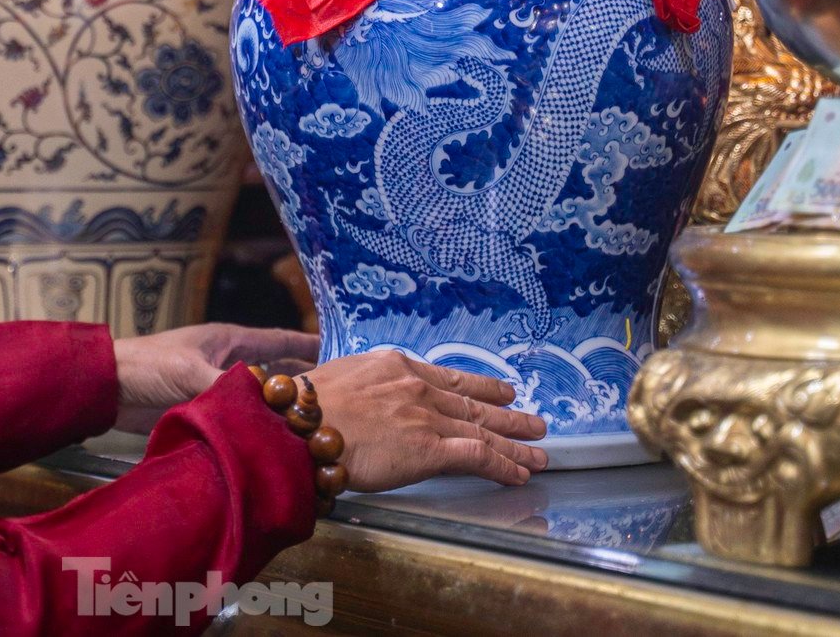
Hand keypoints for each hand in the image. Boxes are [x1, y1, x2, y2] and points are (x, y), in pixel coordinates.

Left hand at [113, 324, 317, 433]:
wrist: (110, 389)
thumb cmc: (148, 366)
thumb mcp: (190, 371)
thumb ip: (229, 387)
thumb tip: (266, 406)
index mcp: (229, 341)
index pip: (278, 340)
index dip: (307, 344)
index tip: (338, 348)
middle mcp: (228, 362)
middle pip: (275, 369)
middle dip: (302, 379)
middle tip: (335, 394)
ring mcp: (217, 385)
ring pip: (260, 395)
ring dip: (280, 405)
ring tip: (311, 420)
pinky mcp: (206, 408)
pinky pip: (241, 414)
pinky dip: (257, 422)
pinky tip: (273, 437)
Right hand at [304, 351, 547, 491]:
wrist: (301, 425)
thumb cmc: (306, 407)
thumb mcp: (340, 377)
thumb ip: (364, 385)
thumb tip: (362, 397)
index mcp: (396, 366)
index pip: (448, 379)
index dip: (479, 387)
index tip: (500, 390)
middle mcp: (418, 388)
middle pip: (473, 404)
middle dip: (508, 415)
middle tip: (534, 421)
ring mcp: (427, 418)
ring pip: (483, 430)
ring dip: (515, 443)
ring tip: (539, 450)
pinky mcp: (430, 449)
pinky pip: (477, 457)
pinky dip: (503, 465)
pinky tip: (519, 473)